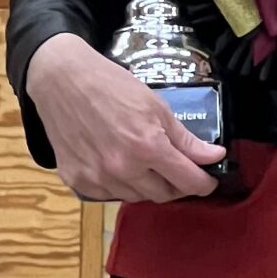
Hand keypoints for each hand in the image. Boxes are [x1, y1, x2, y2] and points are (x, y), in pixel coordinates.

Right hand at [24, 34, 221, 202]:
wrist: (62, 80)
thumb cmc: (111, 86)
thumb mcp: (156, 106)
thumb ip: (186, 139)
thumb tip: (214, 157)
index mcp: (148, 147)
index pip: (188, 182)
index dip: (204, 183)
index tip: (207, 179)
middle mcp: (123, 169)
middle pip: (163, 195)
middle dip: (176, 184)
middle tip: (175, 169)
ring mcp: (98, 178)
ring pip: (136, 197)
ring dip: (147, 185)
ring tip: (143, 162)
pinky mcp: (78, 181)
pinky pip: (109, 195)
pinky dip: (120, 185)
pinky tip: (118, 165)